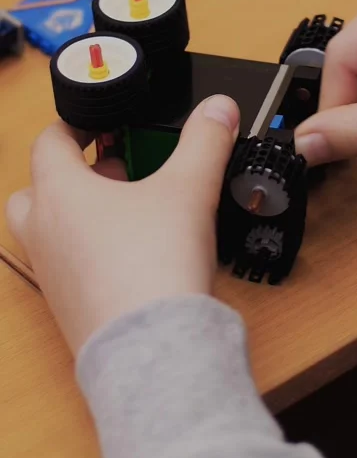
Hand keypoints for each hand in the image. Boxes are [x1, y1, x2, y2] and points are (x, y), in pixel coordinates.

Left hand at [6, 95, 238, 355]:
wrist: (152, 349)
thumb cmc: (154, 266)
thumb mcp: (189, 188)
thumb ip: (204, 140)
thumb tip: (218, 108)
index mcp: (59, 193)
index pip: (50, 140)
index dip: (77, 124)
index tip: (105, 121)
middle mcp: (44, 231)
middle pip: (38, 186)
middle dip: (75, 171)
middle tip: (116, 167)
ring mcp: (51, 273)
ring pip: (50, 228)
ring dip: (81, 211)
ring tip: (130, 208)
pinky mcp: (68, 306)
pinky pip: (67, 265)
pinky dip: (91, 250)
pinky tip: (136, 253)